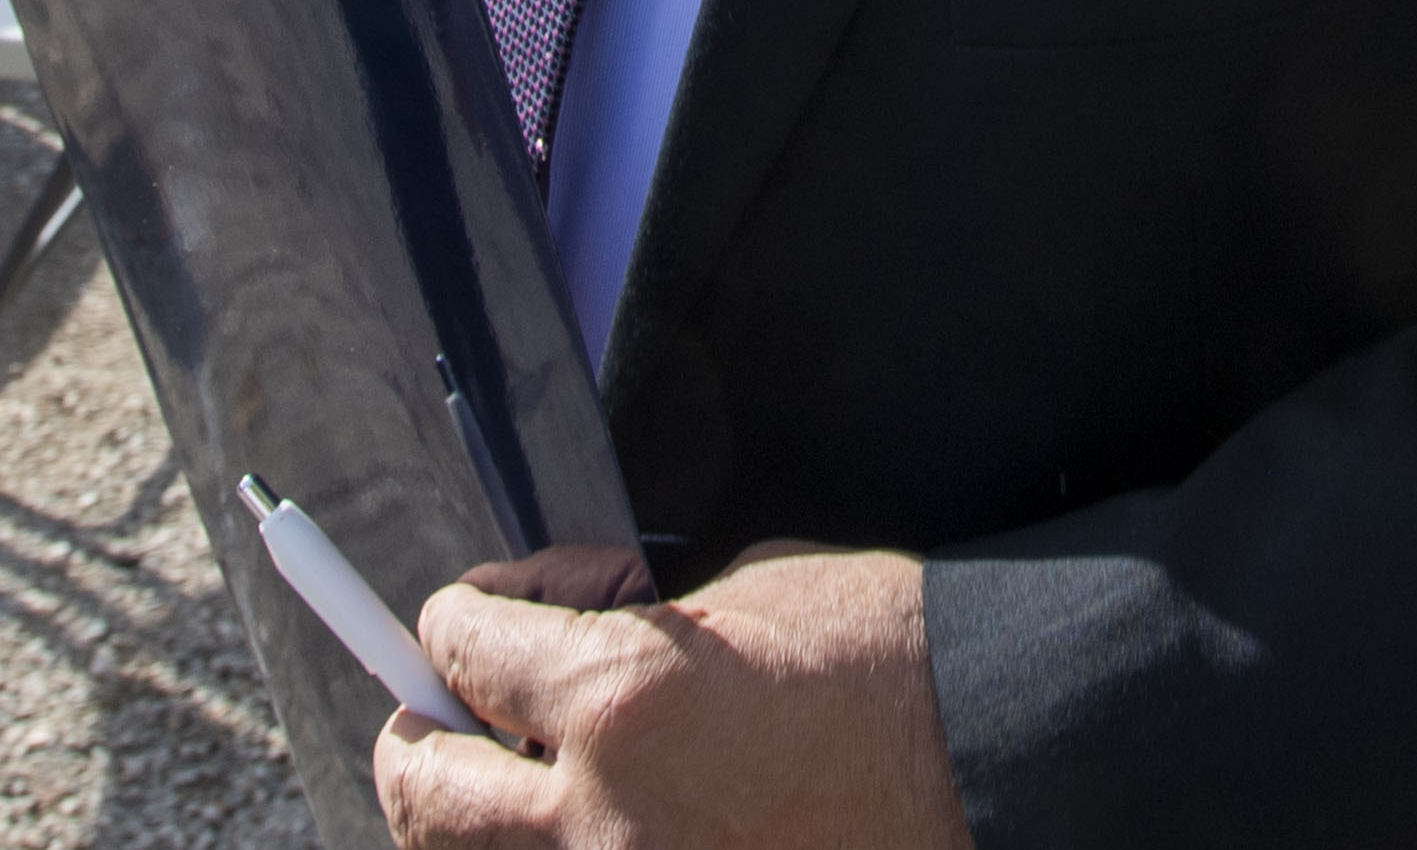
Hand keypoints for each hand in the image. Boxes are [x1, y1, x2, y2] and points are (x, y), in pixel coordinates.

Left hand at [378, 546, 966, 849]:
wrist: (993, 750)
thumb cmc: (884, 654)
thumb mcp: (742, 593)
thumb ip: (625, 630)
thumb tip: (549, 645)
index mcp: (619, 695)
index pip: (459, 647)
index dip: (463, 616)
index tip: (485, 610)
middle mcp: (600, 815)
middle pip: (423, 786)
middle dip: (422, 730)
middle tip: (442, 707)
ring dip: (471, 813)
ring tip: (499, 777)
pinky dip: (560, 846)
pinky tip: (596, 817)